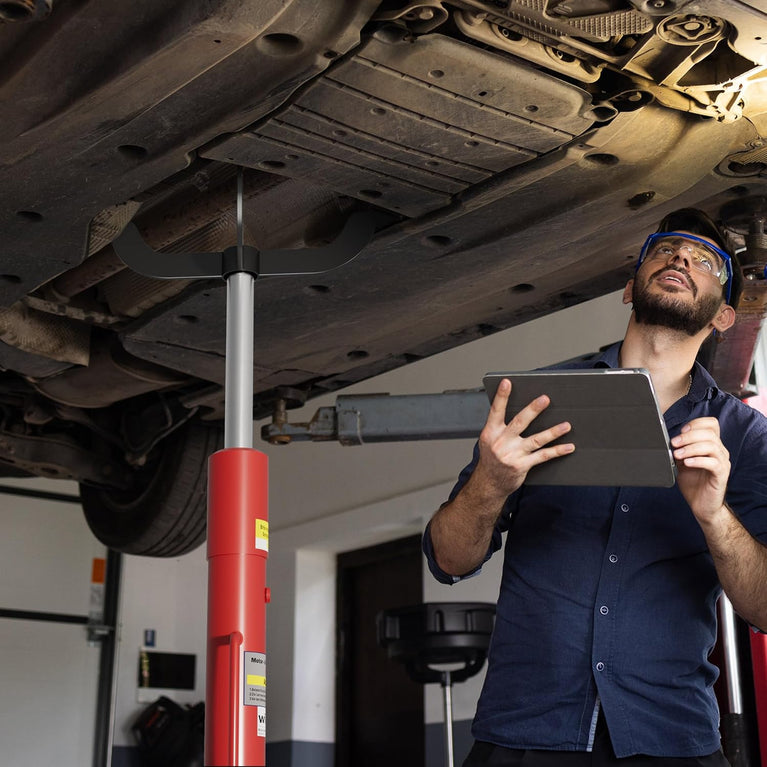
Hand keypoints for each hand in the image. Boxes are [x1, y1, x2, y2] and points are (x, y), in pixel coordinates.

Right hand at [472, 378, 573, 500]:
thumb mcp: (489, 440)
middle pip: (519, 422)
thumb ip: (501, 426)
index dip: (501, 397)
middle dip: (533, 409)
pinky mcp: (522, 465)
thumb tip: (522, 409)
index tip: (507, 383)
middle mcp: (501, 442)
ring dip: (553, 432)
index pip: (496, 411)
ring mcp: (512, 454)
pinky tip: (568, 447)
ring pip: (536, 440)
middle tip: (545, 399)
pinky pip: (543, 456)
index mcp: (490, 433)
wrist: (489, 484)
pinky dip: (557, 451)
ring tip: (566, 425)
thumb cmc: (492, 458)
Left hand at [670, 417, 729, 523]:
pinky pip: (713, 463)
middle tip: (674, 443)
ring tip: (677, 455)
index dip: (696, 424)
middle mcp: (719, 451)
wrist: (701, 505)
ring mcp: (722, 462)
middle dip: (688, 436)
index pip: (711, 424)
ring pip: (711, 446)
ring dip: (691, 448)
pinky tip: (687, 463)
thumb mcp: (681, 462)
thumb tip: (667, 440)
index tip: (681, 431)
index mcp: (711, 445)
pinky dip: (698, 460)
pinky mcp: (722, 475)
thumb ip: (678, 450)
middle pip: (709, 433)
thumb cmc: (693, 482)